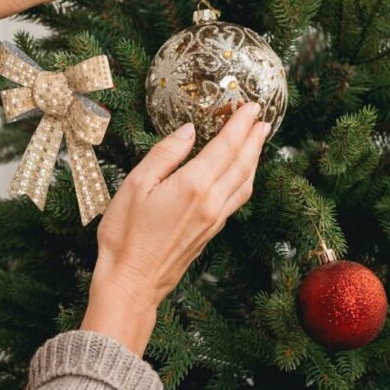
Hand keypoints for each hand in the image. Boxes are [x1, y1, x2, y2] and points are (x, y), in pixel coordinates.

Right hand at [82, 103, 270, 354]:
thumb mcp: (136, 185)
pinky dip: (244, 179)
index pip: (226, 146)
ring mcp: (214, 219)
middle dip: (254, 139)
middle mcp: (212, 202)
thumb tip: (188, 131)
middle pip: (243, 163)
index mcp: (194, 186)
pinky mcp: (211, 232)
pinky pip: (237, 199)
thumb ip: (165, 154)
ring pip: (245, 183)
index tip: (252, 106)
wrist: (132, 282)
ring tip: (257, 142)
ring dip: (254, 159)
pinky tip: (240, 175)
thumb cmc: (126, 235)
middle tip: (263, 119)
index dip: (241, 124)